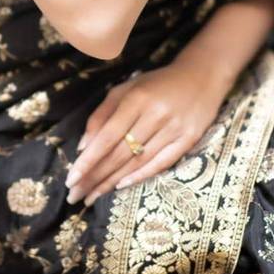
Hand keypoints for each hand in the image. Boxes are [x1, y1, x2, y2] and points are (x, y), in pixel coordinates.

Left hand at [64, 58, 232, 206]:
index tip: (71, 179)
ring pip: (138, 161)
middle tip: (75, 195)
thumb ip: (102, 114)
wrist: (202, 76)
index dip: (88, 160)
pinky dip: (140, 176)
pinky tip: (121, 187)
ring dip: (112, 182)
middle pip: (120, 153)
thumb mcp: (126, 89)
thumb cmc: (157, 84)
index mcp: (136, 99)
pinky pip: (161, 163)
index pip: (107, 136)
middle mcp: (155, 115)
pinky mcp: (189, 139)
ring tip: (92, 197)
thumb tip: (84, 147)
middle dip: (95, 177)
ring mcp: (174, 129)